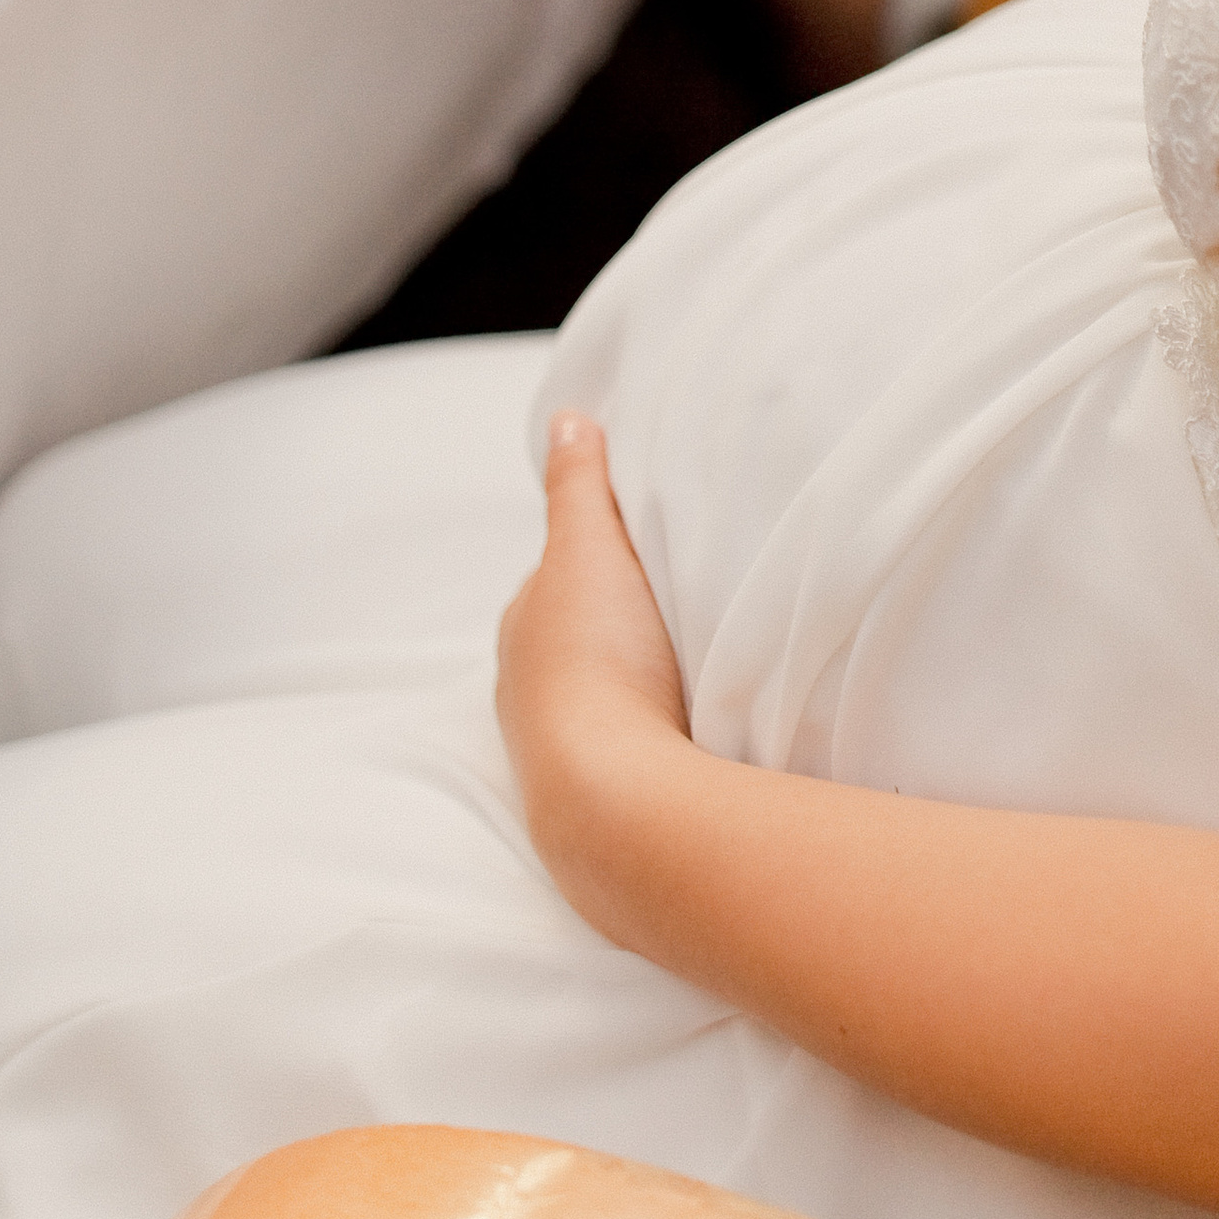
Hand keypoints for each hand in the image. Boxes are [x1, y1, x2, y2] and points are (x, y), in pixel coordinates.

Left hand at [497, 415, 689, 850]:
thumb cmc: (595, 663)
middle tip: (678, 602)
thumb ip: (578, 485)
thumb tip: (564, 420)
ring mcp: (561, 749)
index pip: (558, 578)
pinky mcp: (599, 795)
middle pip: (580, 639)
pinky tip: (688, 725)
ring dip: (638, 680)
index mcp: (523, 627)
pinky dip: (652, 727)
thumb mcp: (589, 549)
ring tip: (695, 663)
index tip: (644, 543)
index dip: (599, 556)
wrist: (610, 799)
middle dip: (619, 623)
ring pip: (604, 695)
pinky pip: (630, 742)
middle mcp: (528, 690)